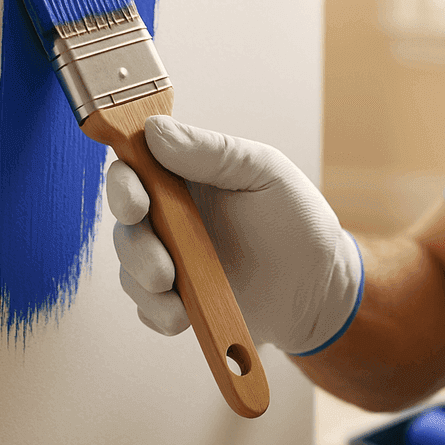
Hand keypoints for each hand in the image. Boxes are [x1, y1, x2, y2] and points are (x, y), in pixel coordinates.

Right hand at [107, 116, 362, 355]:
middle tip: (157, 255)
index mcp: (185, 173)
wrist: (320, 287)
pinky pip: (148, 307)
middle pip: (124, 219)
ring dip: (143, 277)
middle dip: (132, 238)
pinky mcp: (176, 300)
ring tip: (173, 287)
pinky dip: (159, 312)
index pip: (135, 165)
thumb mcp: (263, 172)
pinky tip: (183, 314)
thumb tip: (153, 130)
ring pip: (129, 266)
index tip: (136, 198)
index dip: (124, 179)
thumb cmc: (295, 219)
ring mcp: (171, 258)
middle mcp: (170, 214)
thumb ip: (211, 151)